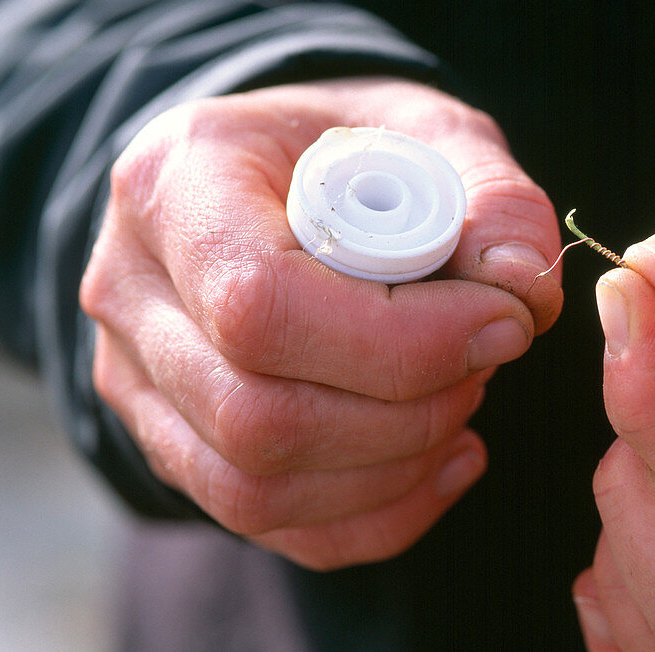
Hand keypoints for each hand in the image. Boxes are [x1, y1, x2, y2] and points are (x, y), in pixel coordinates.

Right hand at [80, 77, 562, 568]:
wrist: (288, 180)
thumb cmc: (359, 152)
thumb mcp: (432, 133)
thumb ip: (490, 195)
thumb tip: (522, 285)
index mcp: (176, 183)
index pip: (260, 303)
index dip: (402, 342)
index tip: (504, 323)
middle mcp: (132, 288)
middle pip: (255, 415)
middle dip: (407, 412)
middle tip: (487, 361)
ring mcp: (139, 377)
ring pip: (255, 487)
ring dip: (394, 466)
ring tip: (464, 399)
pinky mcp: (173, 438)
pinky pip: (269, 521)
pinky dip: (378, 513)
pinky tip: (446, 460)